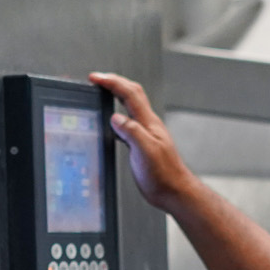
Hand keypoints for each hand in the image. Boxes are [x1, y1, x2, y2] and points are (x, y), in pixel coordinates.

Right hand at [91, 72, 200, 215]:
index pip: (129, 94)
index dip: (112, 82)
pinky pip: (128, 122)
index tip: (96, 78)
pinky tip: (112, 121)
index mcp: (148, 123)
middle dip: (114, 82)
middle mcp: (147, 125)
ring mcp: (145, 133)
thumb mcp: (146, 151)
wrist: (173, 191)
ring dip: (116, 95)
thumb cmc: (164, 175)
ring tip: (103, 91)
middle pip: (131, 93)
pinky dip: (117, 115)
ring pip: (130, 106)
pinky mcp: (141, 144)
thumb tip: (116, 118)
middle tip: (97, 79)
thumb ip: (132, 132)